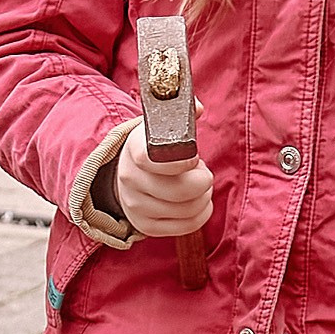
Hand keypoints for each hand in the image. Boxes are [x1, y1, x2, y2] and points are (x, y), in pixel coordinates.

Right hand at [114, 122, 213, 236]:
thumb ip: (181, 113)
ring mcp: (135, 206)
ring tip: (198, 184)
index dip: (181, 161)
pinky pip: (187, 225)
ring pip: (187, 209)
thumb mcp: (162, 125)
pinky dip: (202, 213)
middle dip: (203, 180)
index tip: (195, 157)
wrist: (130, 172)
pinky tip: (198, 200)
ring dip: (204, 196)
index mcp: (134, 150)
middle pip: (179, 191)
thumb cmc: (155, 147)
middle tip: (202, 172)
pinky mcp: (146, 226)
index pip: (152, 159)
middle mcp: (130, 179)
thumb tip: (196, 108)